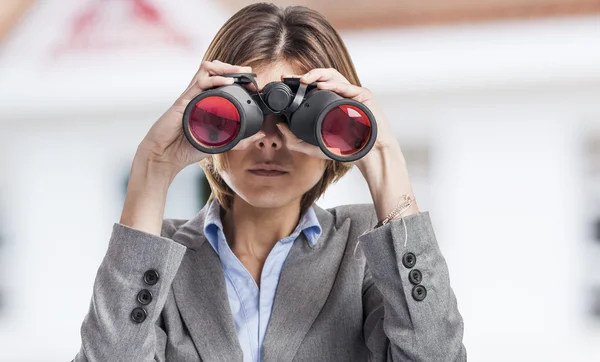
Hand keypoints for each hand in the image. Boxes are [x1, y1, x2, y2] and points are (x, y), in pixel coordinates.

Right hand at [137, 60, 266, 173]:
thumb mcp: (218, 143)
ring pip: (206, 70)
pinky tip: (228, 81)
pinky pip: (200, 84)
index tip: (251, 81)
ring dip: (225, 67)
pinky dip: (215, 80)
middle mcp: (197, 95)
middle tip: (249, 73)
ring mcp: (190, 96)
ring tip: (240, 72)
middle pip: (213, 69)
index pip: (220, 80)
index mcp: (204, 102)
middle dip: (232, 68)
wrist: (164, 155)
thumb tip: (259, 135)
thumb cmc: (186, 148)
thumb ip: (238, 140)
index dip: (236, 77)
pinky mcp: (184, 101)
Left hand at [284, 69, 417, 218]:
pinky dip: (333, 84)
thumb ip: (296, 140)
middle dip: (306, 74)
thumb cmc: (346, 149)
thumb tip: (279, 126)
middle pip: (323, 76)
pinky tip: (321, 85)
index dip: (300, 81)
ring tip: (304, 80)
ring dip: (317, 74)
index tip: (286, 80)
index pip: (315, 84)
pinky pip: (347, 86)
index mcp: (331, 101)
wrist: (368, 155)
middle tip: (292, 78)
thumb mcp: (315, 147)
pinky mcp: (363, 96)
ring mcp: (352, 94)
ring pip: (334, 75)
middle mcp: (341, 94)